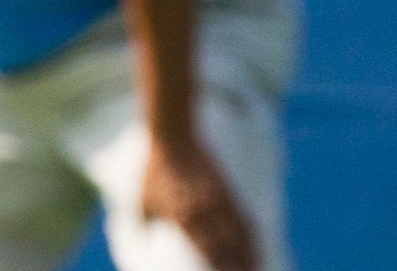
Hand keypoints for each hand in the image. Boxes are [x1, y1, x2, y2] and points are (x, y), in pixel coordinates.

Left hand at [143, 137, 257, 270]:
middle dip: (236, 266)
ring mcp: (220, 201)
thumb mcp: (141, 200)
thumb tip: (142, 245)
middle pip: (227, 246)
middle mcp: (205, 209)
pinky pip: (244, 220)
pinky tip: (255, 252)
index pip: (206, 247)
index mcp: (183, 213)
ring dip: (249, 257)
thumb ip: (143, 226)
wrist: (173, 138)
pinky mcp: (228, 192)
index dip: (217, 266)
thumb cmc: (153, 172)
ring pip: (240, 236)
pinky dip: (251, 239)